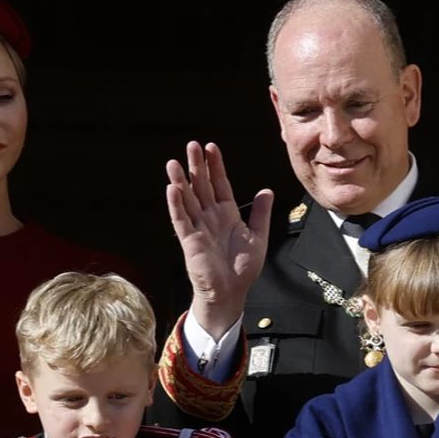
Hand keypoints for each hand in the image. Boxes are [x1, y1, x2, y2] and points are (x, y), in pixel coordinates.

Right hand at [166, 141, 273, 338]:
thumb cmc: (243, 269)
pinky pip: (181, 220)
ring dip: (180, 181)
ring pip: (187, 200)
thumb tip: (266, 191)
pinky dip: (176, 205)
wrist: (232, 292)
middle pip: (201, 186)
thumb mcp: (258, 237)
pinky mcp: (189, 241)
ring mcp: (198, 228)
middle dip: (196, 166)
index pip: (219, 184)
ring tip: (174, 163)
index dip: (215, 166)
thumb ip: (260, 214)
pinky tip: (172, 189)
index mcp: (226, 214)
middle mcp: (210, 218)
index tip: (211, 147)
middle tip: (191, 145)